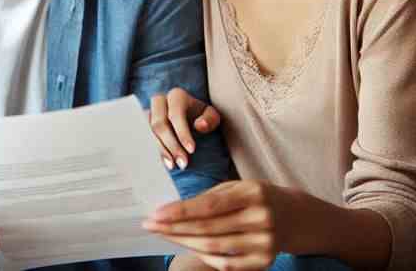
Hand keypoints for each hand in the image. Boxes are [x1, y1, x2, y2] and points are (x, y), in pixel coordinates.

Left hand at [144, 180, 299, 270]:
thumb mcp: (239, 186)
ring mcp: (264, 243)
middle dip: (175, 228)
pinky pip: (227, 264)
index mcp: (252, 192)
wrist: (298, 218)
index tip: (156, 213)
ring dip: (184, 242)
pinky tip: (188, 247)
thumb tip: (175, 209)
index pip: (209, 205)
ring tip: (164, 235)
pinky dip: (204, 256)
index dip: (180, 211)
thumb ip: (210, 197)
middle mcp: (260, 218)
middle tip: (151, 225)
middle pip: (208, 228)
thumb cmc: (258, 197)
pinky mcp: (265, 262)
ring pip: (214, 247)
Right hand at [150, 88, 220, 169]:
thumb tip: (199, 125)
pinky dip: (155, 151)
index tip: (192, 150)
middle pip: (159, 123)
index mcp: (176, 96)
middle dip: (171, 145)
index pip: (175, 114)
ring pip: (150, 132)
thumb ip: (210, 119)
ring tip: (173, 166)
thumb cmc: (202, 116)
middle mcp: (159, 101)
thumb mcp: (212, 115)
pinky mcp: (144, 123)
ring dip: (161, 150)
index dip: (182, 133)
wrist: (189, 116)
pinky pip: (146, 138)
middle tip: (183, 163)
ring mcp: (149, 112)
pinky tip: (165, 163)